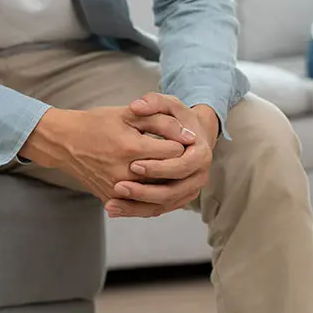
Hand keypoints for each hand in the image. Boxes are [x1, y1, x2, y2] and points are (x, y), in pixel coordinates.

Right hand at [20, 106, 195, 204]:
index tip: (184, 138)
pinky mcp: (111, 199)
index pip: (174, 152)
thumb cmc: (98, 123)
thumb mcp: (130, 114)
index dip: (182, 144)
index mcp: (131, 148)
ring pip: (158, 193)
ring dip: (171, 182)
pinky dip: (157, 197)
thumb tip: (190, 136)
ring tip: (175, 170)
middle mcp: (124, 173)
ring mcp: (116, 190)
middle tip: (184, 155)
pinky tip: (163, 185)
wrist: (63, 142)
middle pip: (169, 175)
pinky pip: (142, 205)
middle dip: (179, 164)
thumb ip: (162, 122)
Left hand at [105, 93, 217, 217]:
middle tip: (119, 186)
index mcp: (201, 154)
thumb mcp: (170, 105)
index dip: (159, 168)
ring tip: (111, 204)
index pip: (181, 166)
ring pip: (163, 205)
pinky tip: (113, 208)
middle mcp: (199, 177)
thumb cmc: (179, 119)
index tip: (134, 164)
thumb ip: (154, 101)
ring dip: (136, 207)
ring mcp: (189, 191)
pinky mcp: (177, 199)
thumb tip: (136, 106)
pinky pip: (156, 209)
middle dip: (145, 192)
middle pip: (172, 192)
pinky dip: (135, 211)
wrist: (192, 136)